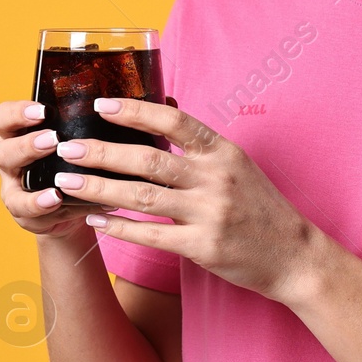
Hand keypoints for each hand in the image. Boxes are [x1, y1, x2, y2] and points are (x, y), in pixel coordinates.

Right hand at [0, 100, 114, 238]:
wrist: (72, 204)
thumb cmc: (73, 161)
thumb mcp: (73, 138)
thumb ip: (82, 123)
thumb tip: (117, 104)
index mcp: (17, 134)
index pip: (3, 117)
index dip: (17, 112)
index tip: (43, 110)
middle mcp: (9, 160)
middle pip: (4, 151)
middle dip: (28, 145)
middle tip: (53, 139)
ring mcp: (13, 189)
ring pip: (12, 183)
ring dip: (38, 187)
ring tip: (57, 176)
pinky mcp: (23, 213)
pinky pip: (26, 210)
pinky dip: (41, 204)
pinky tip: (57, 199)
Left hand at [52, 97, 329, 302]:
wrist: (294, 255)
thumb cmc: (260, 208)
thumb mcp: (237, 166)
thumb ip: (199, 146)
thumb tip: (159, 114)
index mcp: (223, 152)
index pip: (173, 122)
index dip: (134, 111)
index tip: (100, 106)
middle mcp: (216, 179)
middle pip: (149, 160)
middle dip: (103, 153)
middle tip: (67, 148)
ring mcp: (210, 214)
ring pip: (143, 197)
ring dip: (100, 189)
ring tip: (67, 183)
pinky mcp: (204, 247)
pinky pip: (152, 235)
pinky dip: (120, 228)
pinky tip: (95, 221)